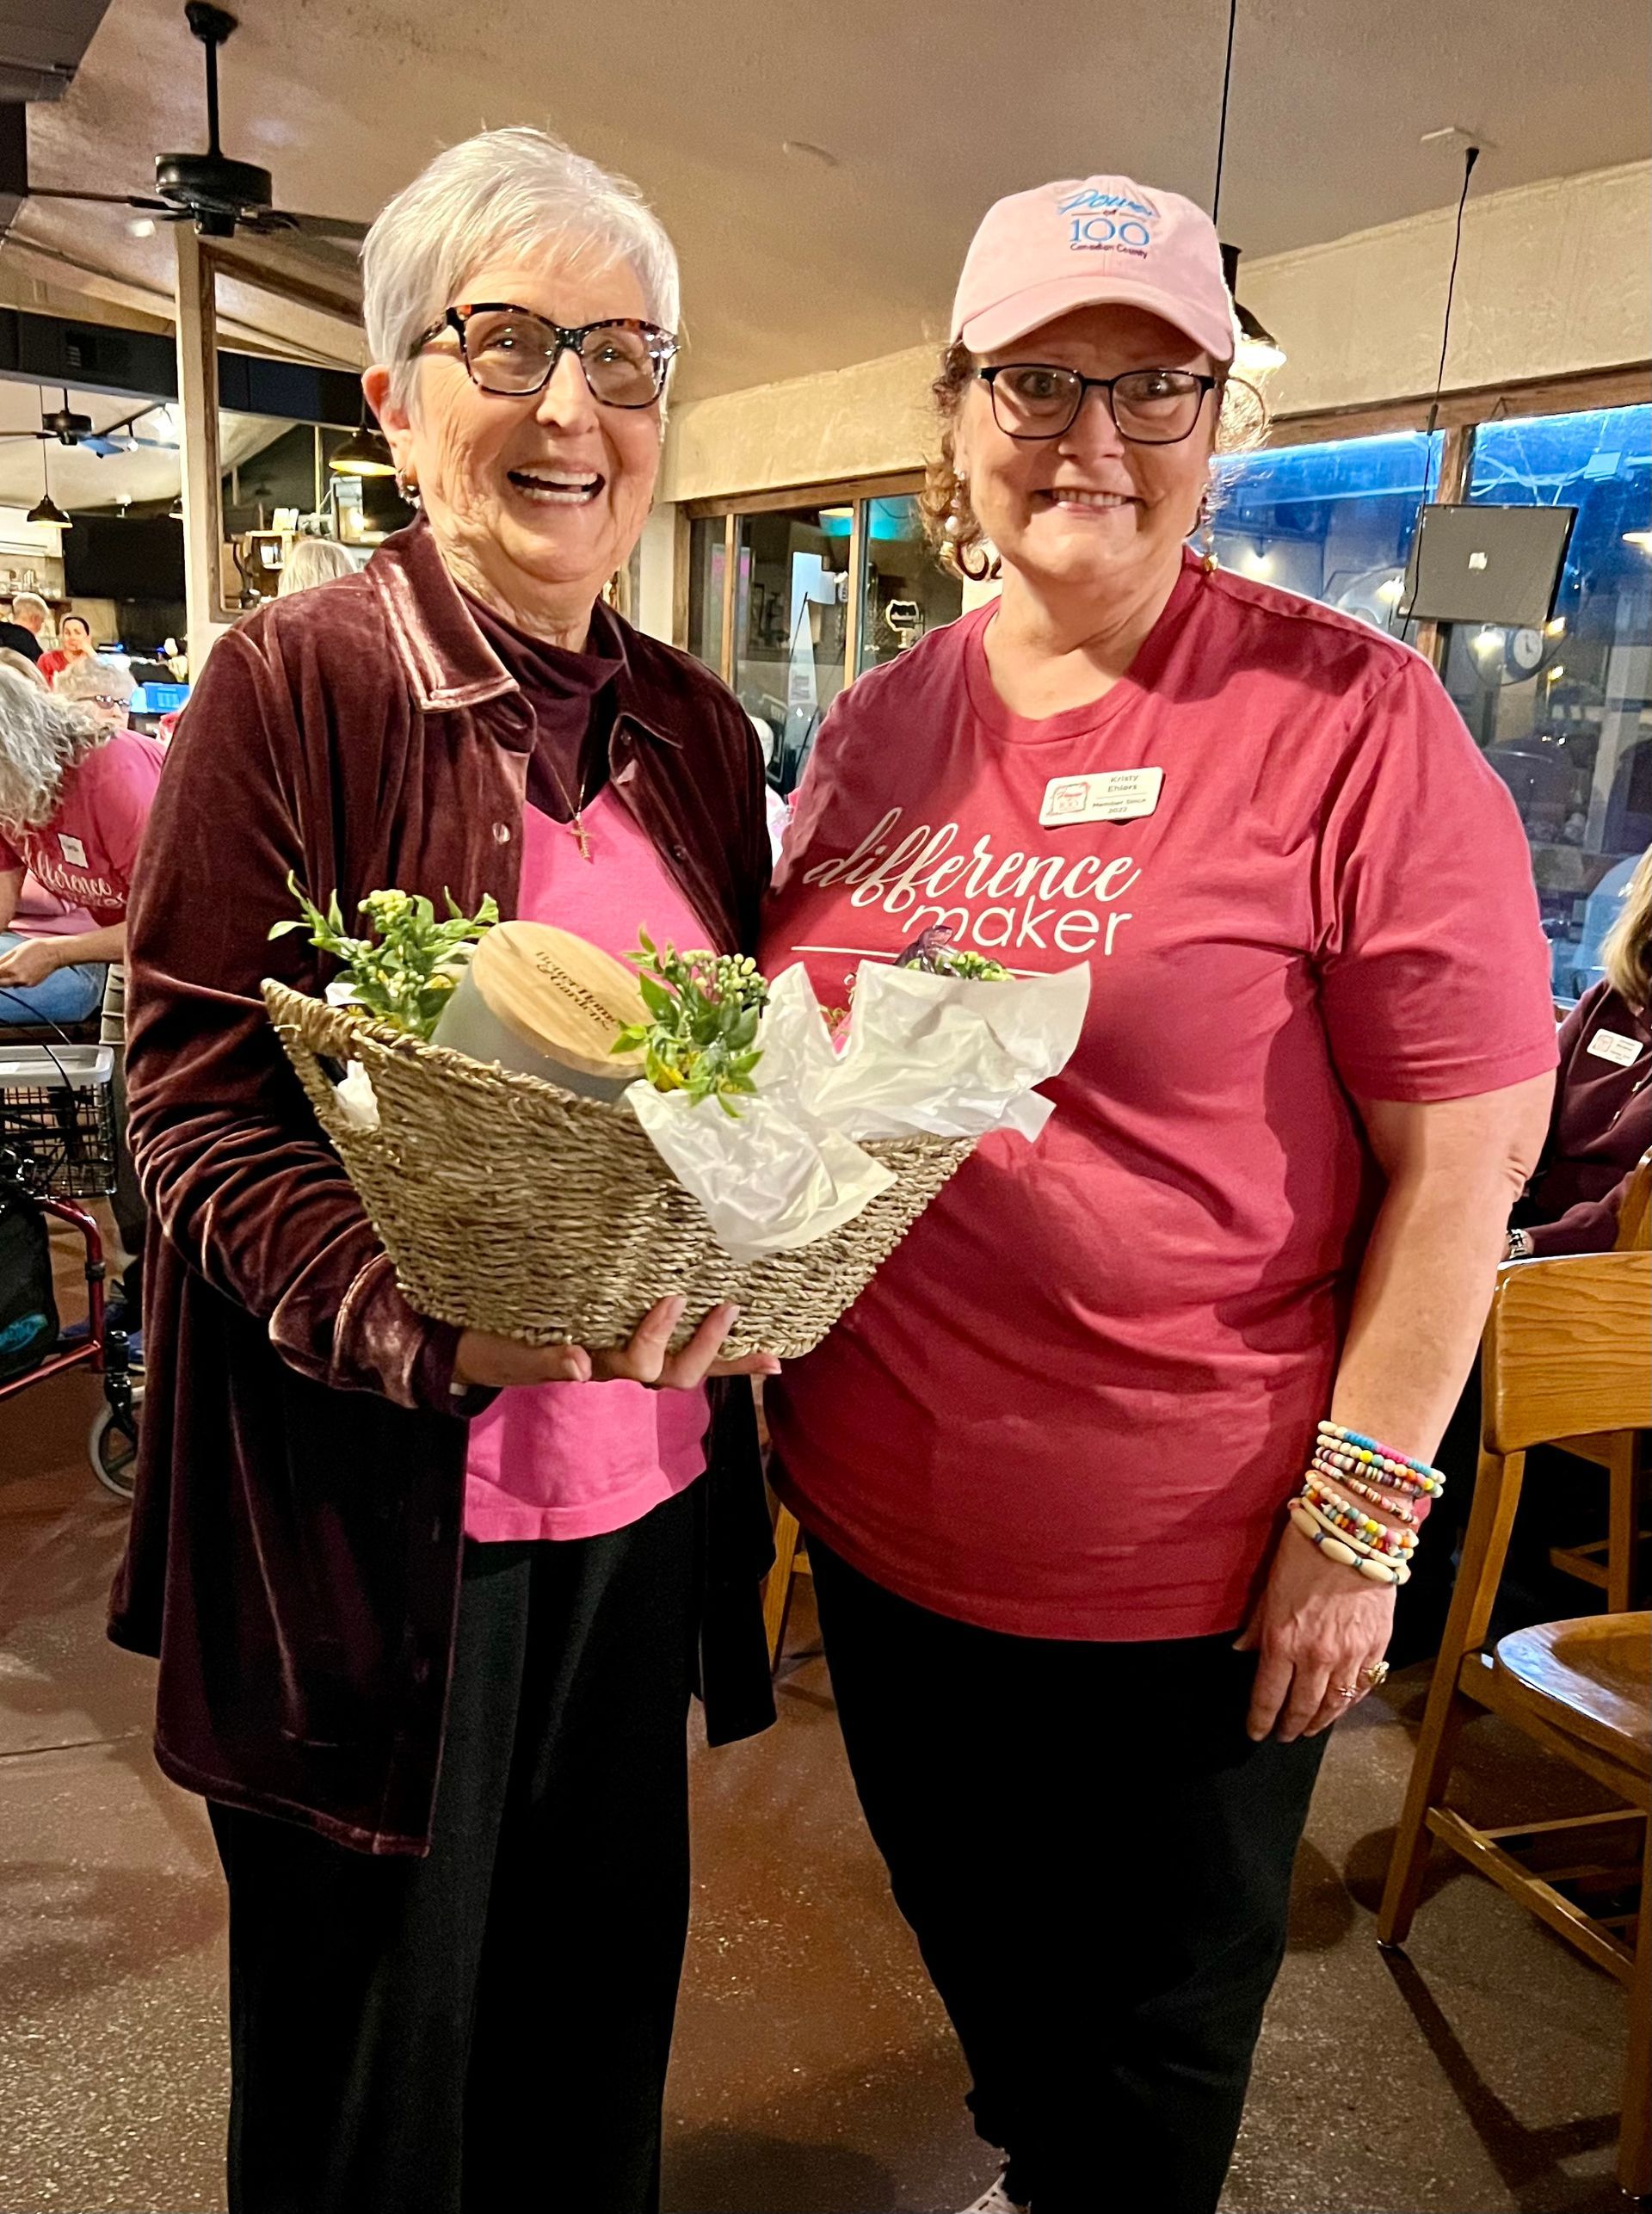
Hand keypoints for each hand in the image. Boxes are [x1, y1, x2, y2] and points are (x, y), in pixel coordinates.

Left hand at [0, 938, 61, 990]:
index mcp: (12, 967)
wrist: (55, 953)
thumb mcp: (15, 950)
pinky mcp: (32, 984)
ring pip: (9, 985)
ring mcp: (26, 982)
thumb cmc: (35, 948)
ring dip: (5, 980)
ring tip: (8, 970)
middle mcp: (18, 978)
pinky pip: (19, 984)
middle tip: (0, 971)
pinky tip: (19, 971)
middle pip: (0, 984)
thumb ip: (3, 960)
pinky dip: (16, 979)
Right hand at [454, 1298, 779, 1392]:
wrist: (482, 1346)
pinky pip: (679, 1352)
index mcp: (598, 1366)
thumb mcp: (516, 1354)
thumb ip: (545, 1359)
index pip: (641, 1364)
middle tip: (729, 1307)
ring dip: (722, 1355)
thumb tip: (577, 1365)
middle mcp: (621, 1365)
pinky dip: (715, 1352)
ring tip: (760, 1343)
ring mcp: (630, 1356)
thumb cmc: (503, 1346)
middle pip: (675, 1373)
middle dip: (705, 1346)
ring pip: (686, 1367)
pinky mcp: (632, 1341)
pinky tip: (754, 1346)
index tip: (673, 1299)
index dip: (662, 1338)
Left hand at [1234, 1521, 1394, 1741]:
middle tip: (1284, 1736)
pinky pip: (1363, 1686)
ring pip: (1335, 1704)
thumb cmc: (1305, 1553)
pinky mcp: (1378, 1646)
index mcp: (1284, 1641)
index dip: (1261, 1720)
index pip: (1268, 1696)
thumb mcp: (1269, 1588)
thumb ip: (1257, 1627)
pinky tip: (1341, 1706)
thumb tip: (1242, 1651)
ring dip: (1321, 1721)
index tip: (1256, 1732)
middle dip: (1291, 1727)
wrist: (1354, 1532)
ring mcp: (1352, 1654)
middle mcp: (1318, 1655)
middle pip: (1302, 1708)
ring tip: (1309, 1729)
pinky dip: (1350, 1702)